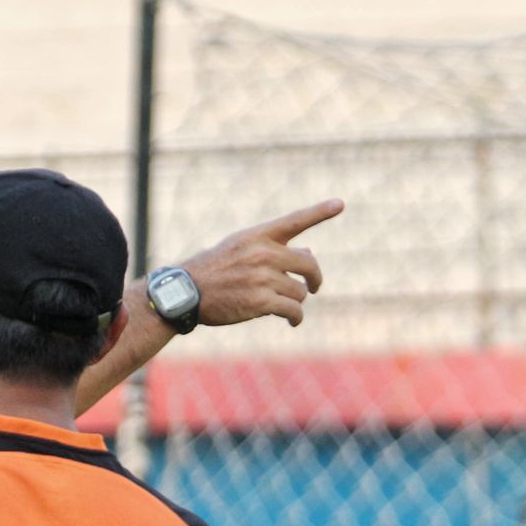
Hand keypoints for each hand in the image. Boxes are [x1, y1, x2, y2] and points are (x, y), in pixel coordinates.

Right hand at [181, 199, 343, 327]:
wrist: (186, 293)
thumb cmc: (213, 271)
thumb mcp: (239, 249)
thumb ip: (273, 249)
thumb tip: (311, 253)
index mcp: (257, 236)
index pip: (294, 221)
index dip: (319, 212)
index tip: (339, 204)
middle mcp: (262, 253)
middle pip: (308, 264)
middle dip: (314, 278)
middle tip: (314, 286)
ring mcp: (262, 277)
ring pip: (300, 291)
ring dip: (296, 300)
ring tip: (284, 305)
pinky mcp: (260, 301)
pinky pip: (293, 310)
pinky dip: (296, 317)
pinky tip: (293, 321)